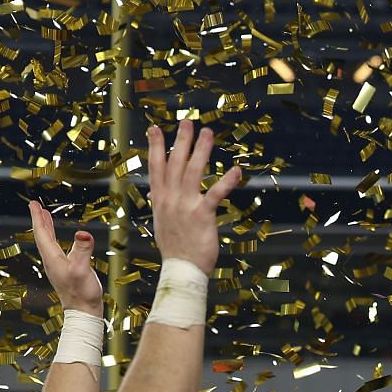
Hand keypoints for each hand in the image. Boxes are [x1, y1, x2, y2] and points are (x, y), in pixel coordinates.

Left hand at [28, 200, 103, 316]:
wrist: (83, 312)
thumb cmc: (82, 293)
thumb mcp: (83, 269)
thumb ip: (83, 250)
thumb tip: (83, 233)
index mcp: (52, 258)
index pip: (42, 234)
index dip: (38, 218)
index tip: (34, 204)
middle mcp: (52, 261)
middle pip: (42, 236)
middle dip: (39, 220)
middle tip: (36, 206)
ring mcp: (57, 266)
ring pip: (48, 242)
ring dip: (46, 228)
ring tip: (45, 216)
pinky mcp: (65, 270)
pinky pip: (56, 249)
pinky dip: (55, 238)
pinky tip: (58, 238)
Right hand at [147, 119, 243, 272]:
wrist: (181, 270)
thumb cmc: (175, 248)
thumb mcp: (163, 222)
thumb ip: (162, 204)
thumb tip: (156, 194)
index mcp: (160, 199)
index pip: (156, 167)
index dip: (156, 147)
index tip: (155, 128)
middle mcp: (170, 199)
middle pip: (175, 162)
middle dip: (181, 140)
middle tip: (187, 121)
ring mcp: (185, 205)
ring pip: (193, 171)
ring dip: (201, 150)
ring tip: (208, 133)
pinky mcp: (202, 214)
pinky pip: (215, 193)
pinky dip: (226, 181)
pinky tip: (236, 170)